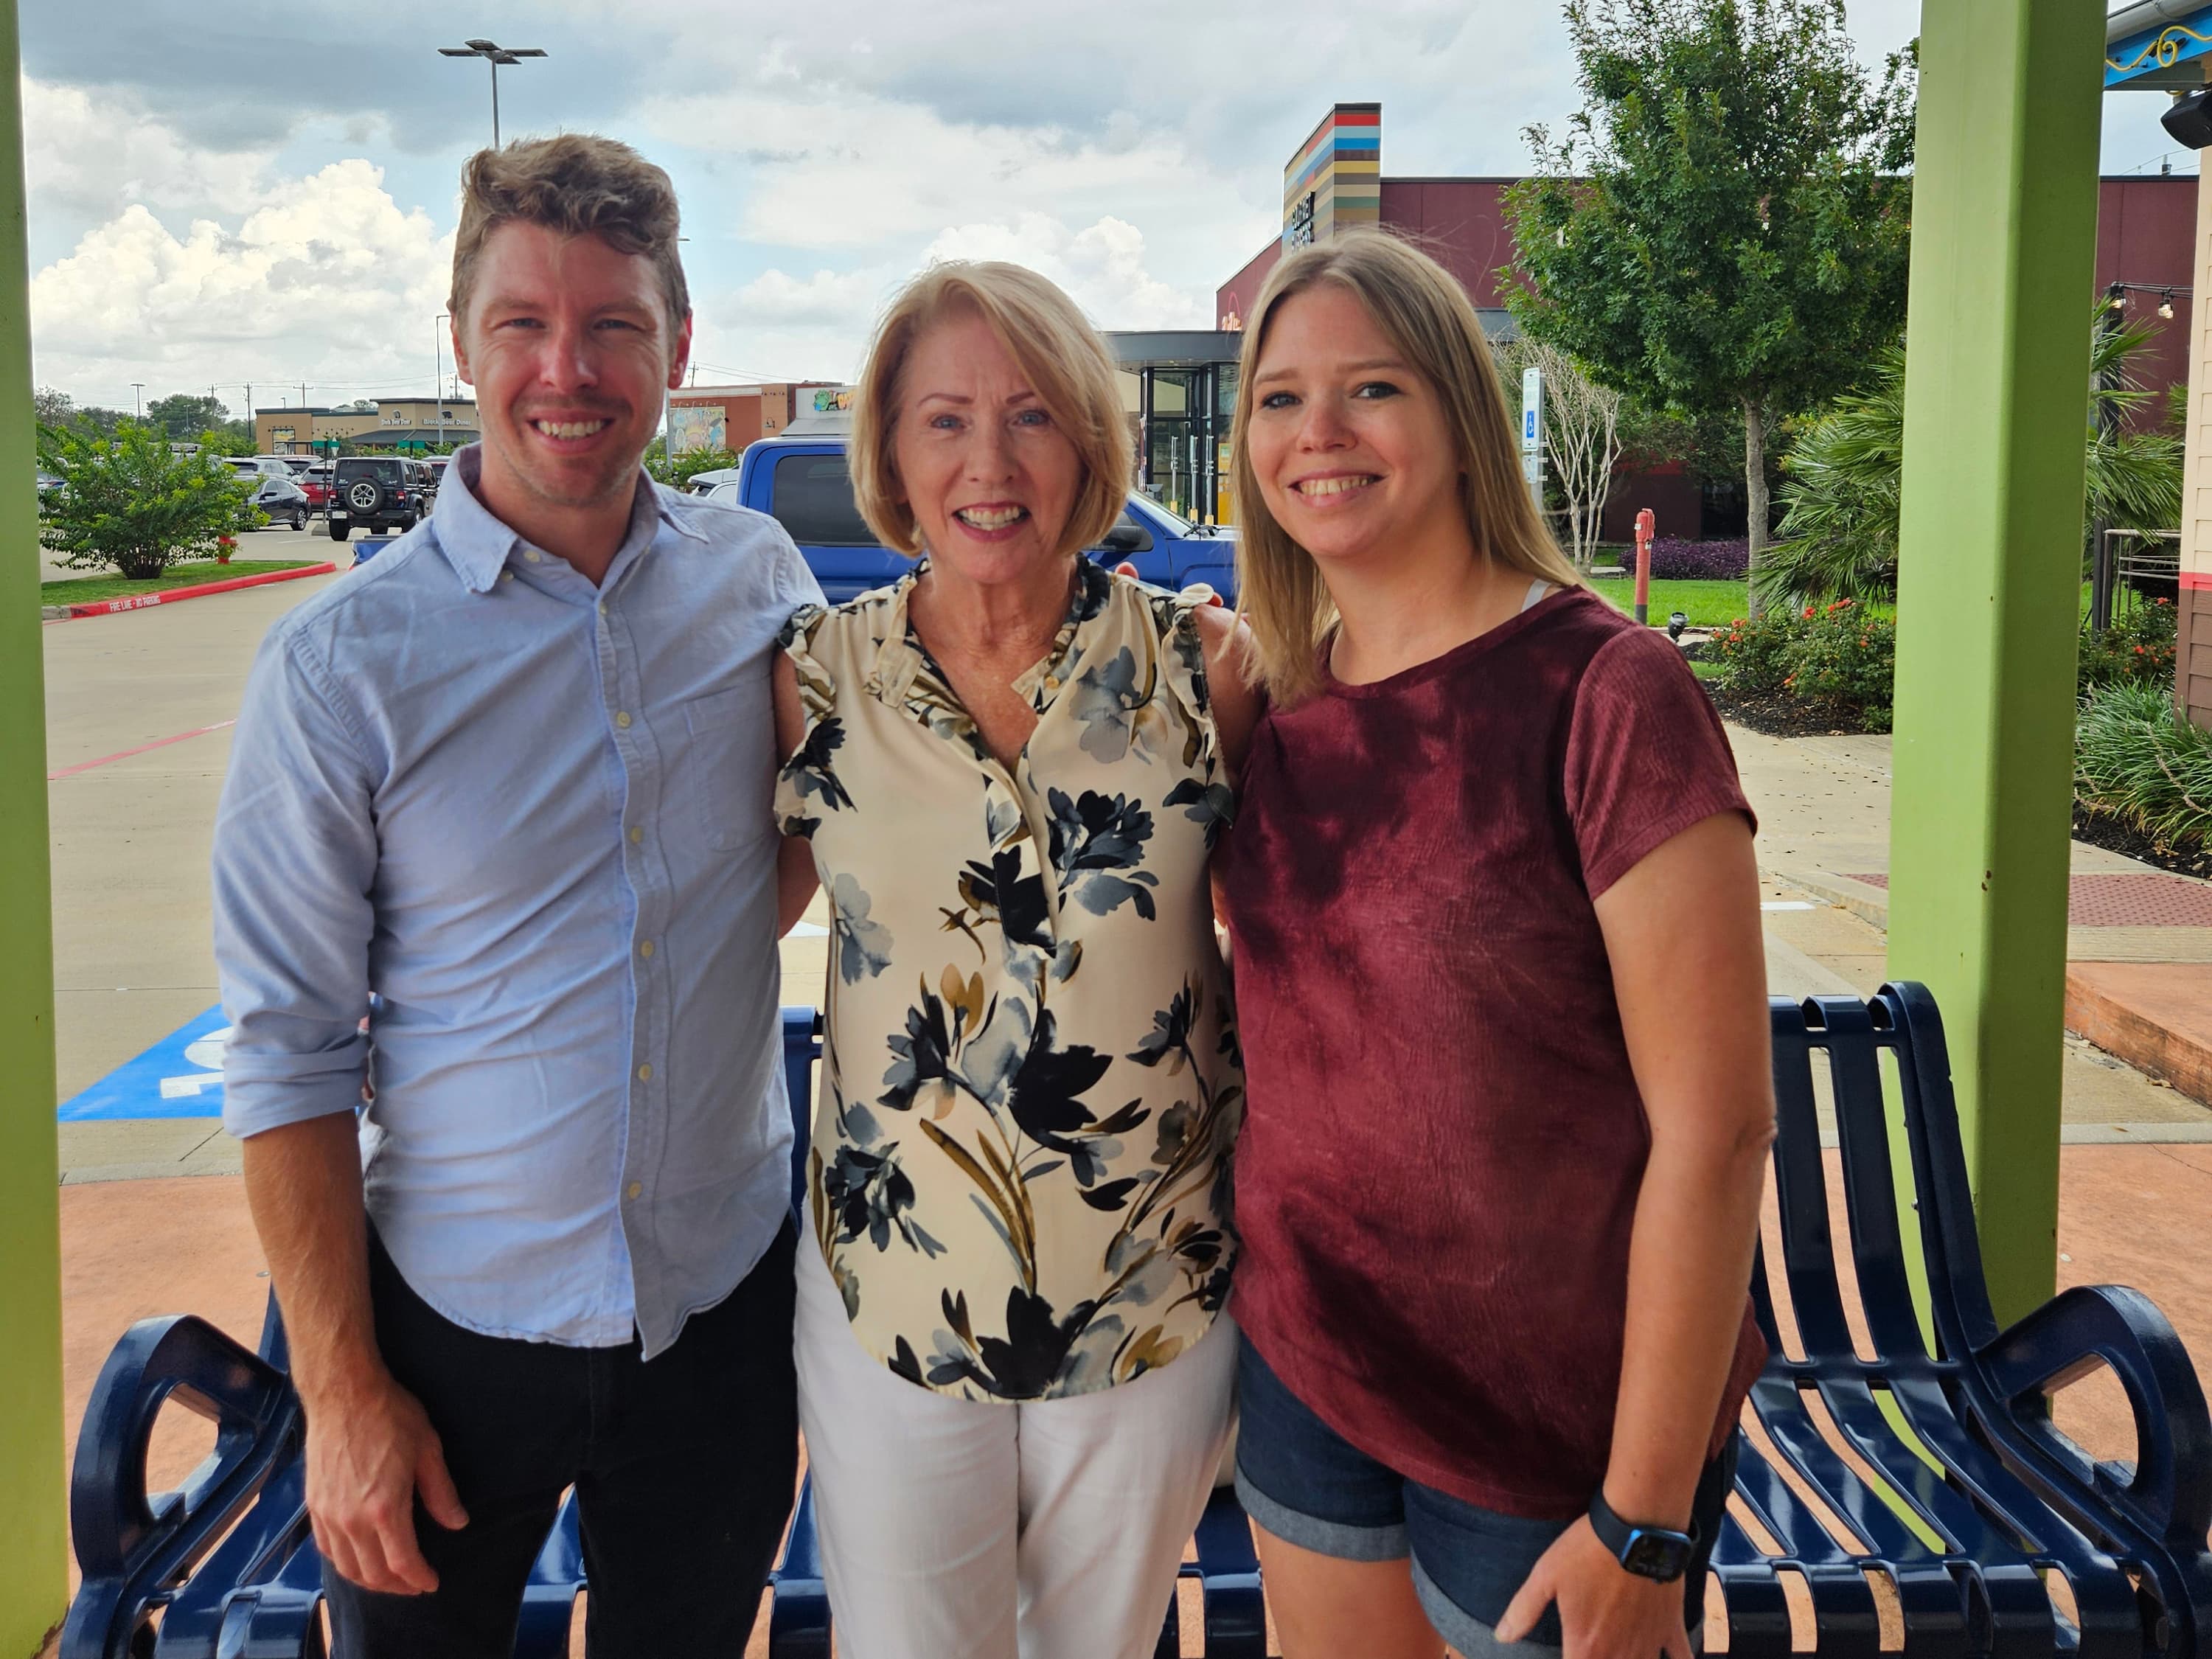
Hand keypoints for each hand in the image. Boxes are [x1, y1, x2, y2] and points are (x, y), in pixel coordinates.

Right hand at [303, 1372, 468, 1593]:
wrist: (344, 1393)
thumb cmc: (390, 1415)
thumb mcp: (428, 1450)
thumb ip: (441, 1493)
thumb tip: (457, 1523)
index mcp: (384, 1508)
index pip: (402, 1562)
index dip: (418, 1578)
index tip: (431, 1582)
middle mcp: (351, 1519)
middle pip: (372, 1573)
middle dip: (397, 1585)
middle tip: (414, 1584)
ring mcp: (328, 1514)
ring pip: (346, 1566)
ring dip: (369, 1579)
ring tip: (390, 1577)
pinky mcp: (313, 1505)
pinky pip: (326, 1548)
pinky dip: (344, 1562)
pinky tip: (359, 1558)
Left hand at [1496, 1517, 1691, 1658]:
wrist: (1637, 1528)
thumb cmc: (1587, 1551)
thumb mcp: (1545, 1576)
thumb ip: (1523, 1611)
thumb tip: (1501, 1637)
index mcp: (1586, 1647)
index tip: (1569, 1650)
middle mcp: (1620, 1655)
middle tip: (1593, 1648)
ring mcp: (1649, 1644)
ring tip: (1617, 1652)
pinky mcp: (1671, 1628)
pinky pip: (1682, 1658)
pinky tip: (1667, 1658)